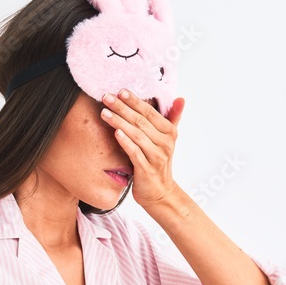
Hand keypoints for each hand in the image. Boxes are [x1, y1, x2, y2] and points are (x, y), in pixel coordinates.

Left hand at [100, 89, 185, 208]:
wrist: (159, 193)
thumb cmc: (158, 162)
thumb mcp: (167, 139)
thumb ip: (172, 118)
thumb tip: (181, 98)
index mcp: (169, 132)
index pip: (150, 112)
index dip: (135, 101)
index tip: (120, 91)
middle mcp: (165, 143)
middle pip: (141, 121)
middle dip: (122, 108)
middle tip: (105, 97)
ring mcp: (157, 157)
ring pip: (136, 135)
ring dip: (119, 122)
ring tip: (104, 113)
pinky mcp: (147, 170)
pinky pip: (135, 153)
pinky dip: (125, 142)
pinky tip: (115, 133)